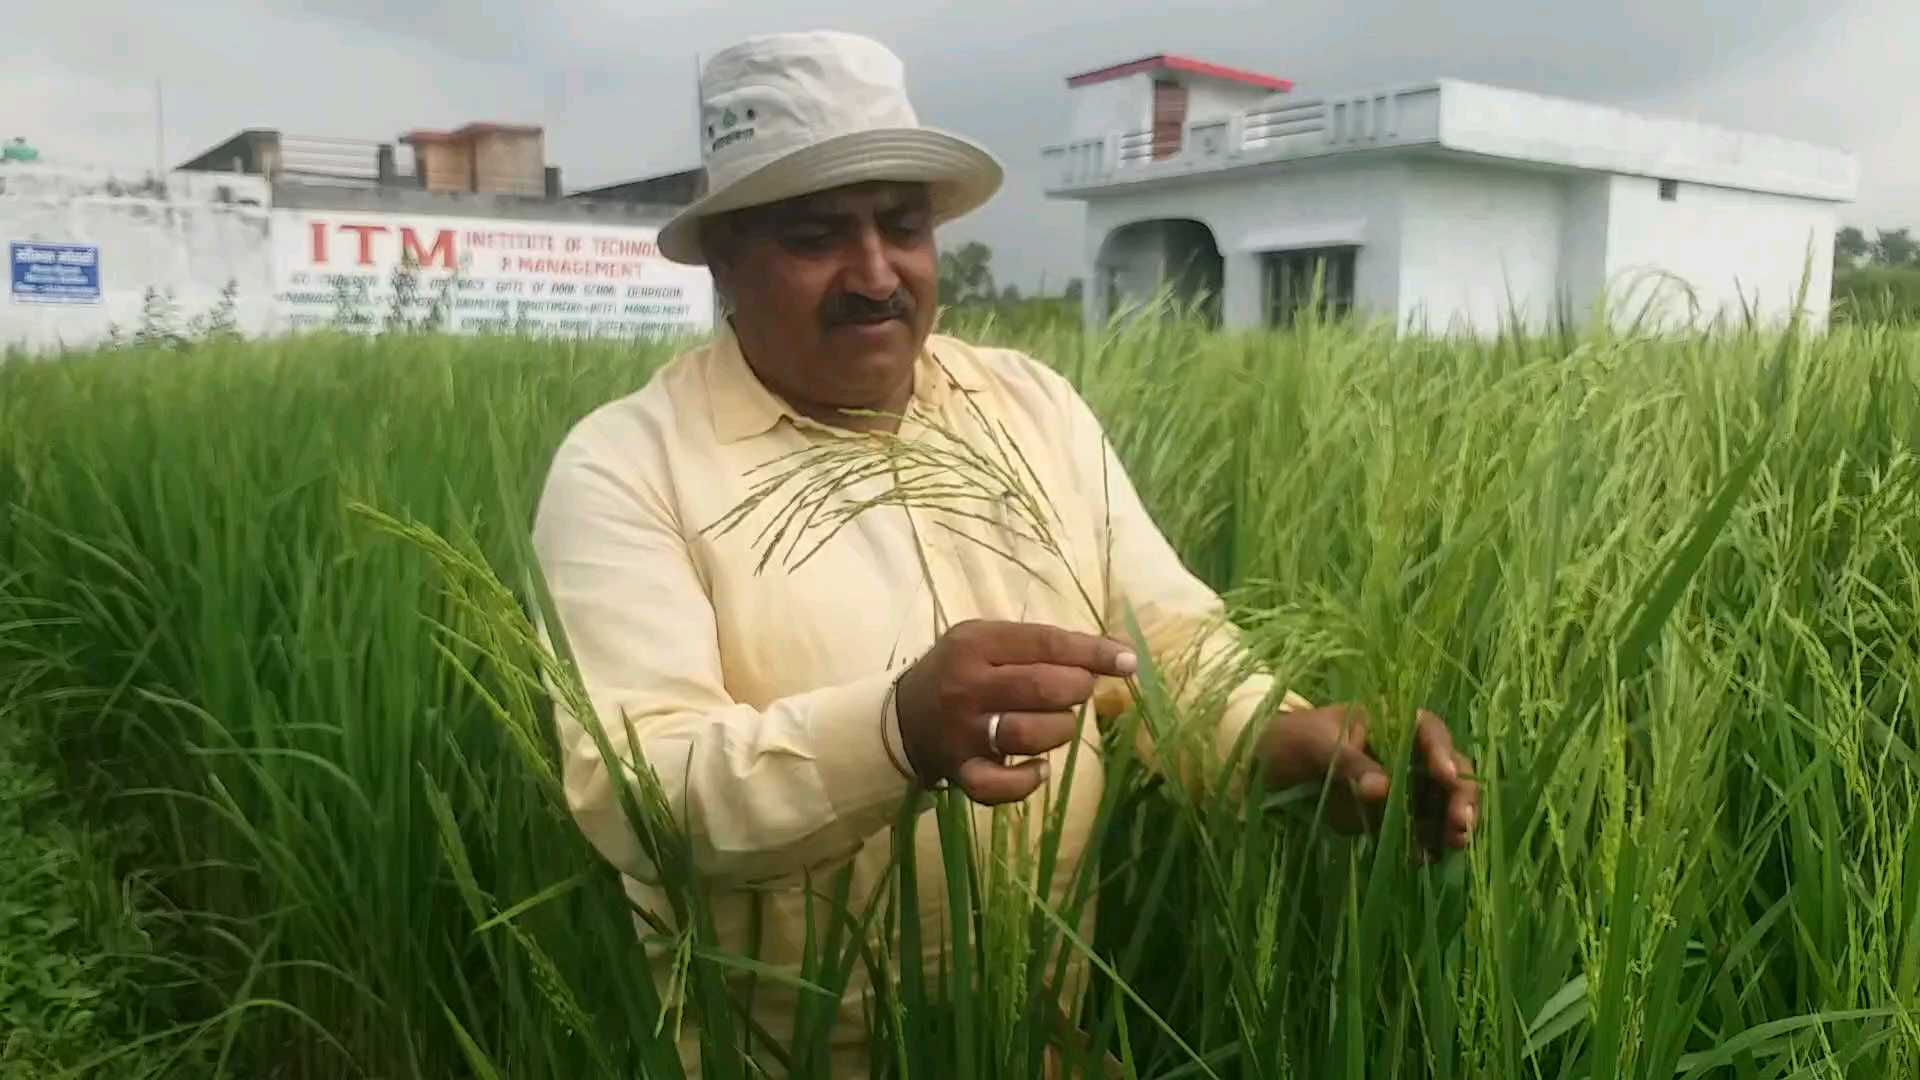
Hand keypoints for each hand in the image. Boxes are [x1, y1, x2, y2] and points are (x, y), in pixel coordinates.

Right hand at [894, 620, 1137, 804]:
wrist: (905, 716)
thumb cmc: (963, 671)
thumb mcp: (993, 642)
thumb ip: (1048, 645)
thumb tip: (1121, 653)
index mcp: (976, 644)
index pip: (1045, 643)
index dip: (1093, 652)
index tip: (1128, 661)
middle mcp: (967, 686)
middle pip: (1040, 688)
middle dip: (1076, 689)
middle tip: (1078, 690)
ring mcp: (962, 732)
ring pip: (1027, 734)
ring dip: (1059, 730)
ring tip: (1057, 723)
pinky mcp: (960, 771)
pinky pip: (998, 786)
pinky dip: (1027, 782)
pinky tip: (1040, 769)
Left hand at [1257, 704, 1477, 855]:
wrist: (1263, 766)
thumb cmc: (1290, 739)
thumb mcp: (1314, 744)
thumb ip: (1348, 763)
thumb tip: (1382, 789)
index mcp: (1391, 722)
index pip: (1429, 732)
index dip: (1444, 753)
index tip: (1446, 777)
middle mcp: (1404, 753)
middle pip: (1448, 772)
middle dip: (1459, 796)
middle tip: (1461, 824)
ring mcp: (1399, 786)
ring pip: (1439, 804)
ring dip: (1449, 825)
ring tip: (1453, 846)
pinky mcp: (1386, 816)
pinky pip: (1414, 830)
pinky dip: (1424, 844)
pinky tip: (1424, 859)